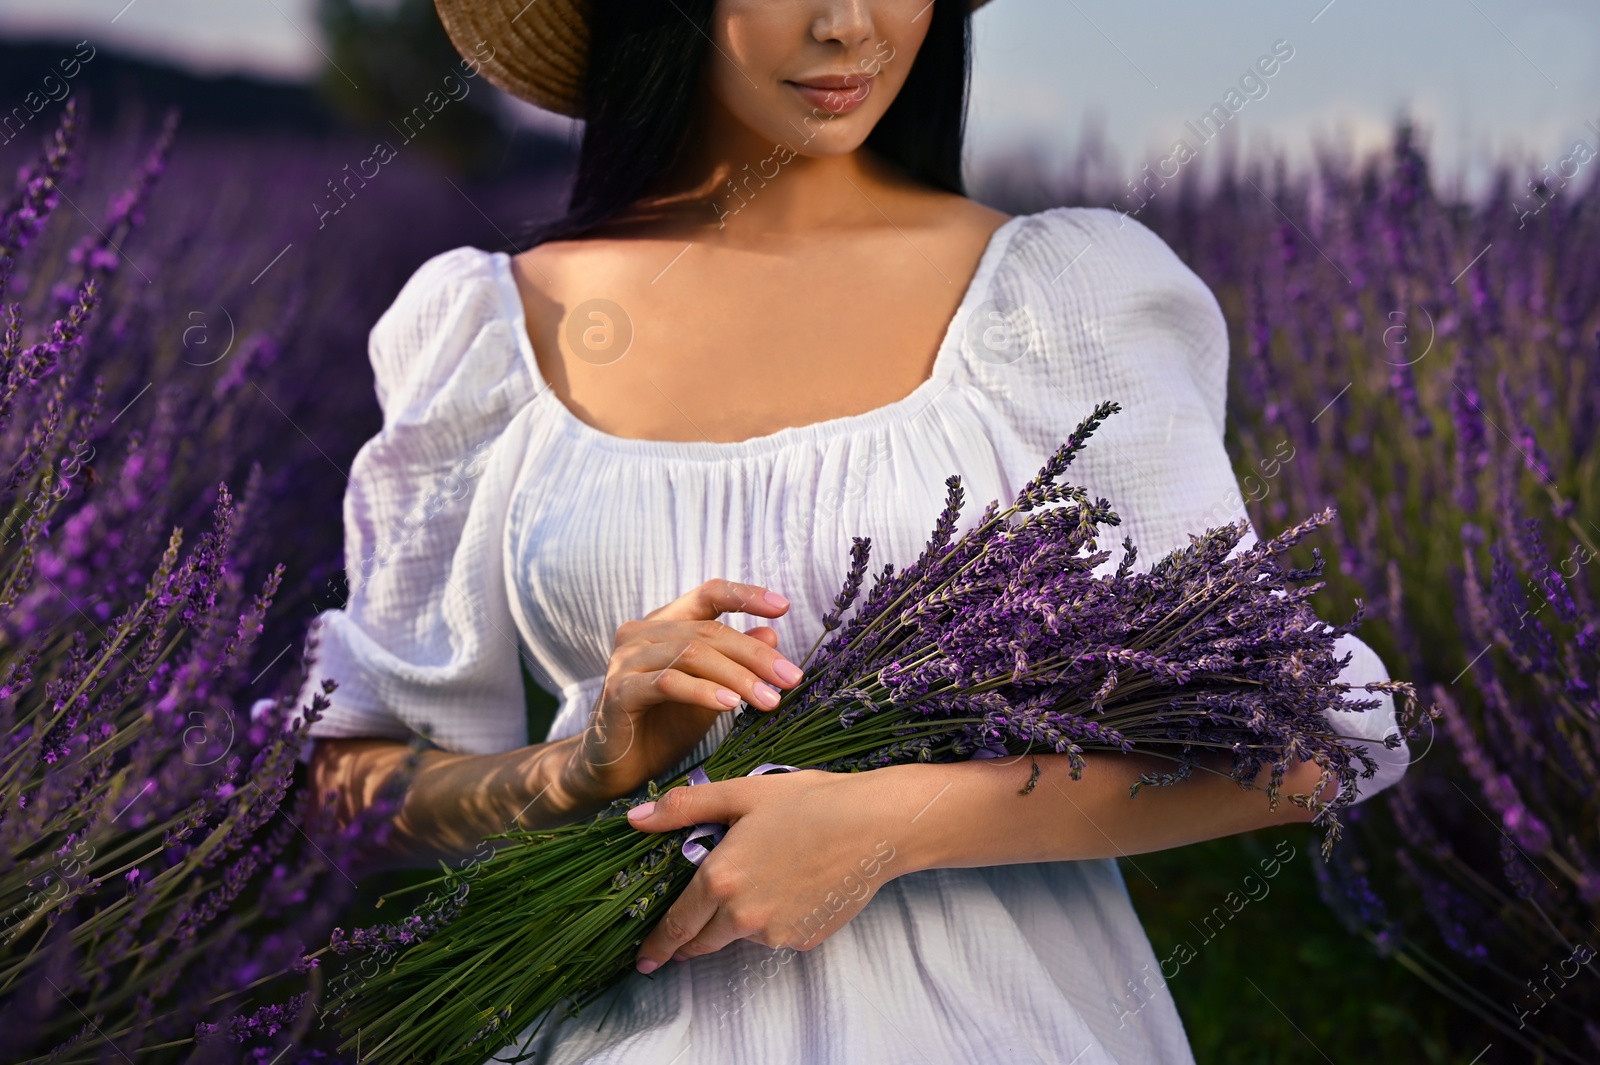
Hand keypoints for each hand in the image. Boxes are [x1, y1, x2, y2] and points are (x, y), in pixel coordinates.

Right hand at [561, 579, 805, 806]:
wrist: (614, 769)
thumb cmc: (664, 725)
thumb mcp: (711, 690)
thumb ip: (735, 661)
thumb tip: (772, 632)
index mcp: (664, 624)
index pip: (708, 594)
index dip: (746, 596)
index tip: (784, 606)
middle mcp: (641, 633)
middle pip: (708, 630)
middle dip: (755, 654)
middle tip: (790, 678)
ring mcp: (627, 661)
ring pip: (691, 654)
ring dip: (737, 677)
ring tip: (769, 699)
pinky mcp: (619, 692)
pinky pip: (668, 684)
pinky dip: (703, 692)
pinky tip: (731, 706)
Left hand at [624, 767, 917, 972]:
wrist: (875, 825)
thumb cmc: (810, 802)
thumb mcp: (742, 794)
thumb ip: (685, 808)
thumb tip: (636, 817)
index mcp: (721, 879)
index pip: (677, 925)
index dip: (658, 945)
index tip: (645, 959)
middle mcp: (744, 915)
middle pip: (703, 942)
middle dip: (689, 942)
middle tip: (683, 937)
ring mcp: (776, 932)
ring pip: (742, 936)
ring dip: (738, 921)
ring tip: (762, 880)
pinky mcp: (804, 939)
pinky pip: (776, 934)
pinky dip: (774, 918)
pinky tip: (793, 886)